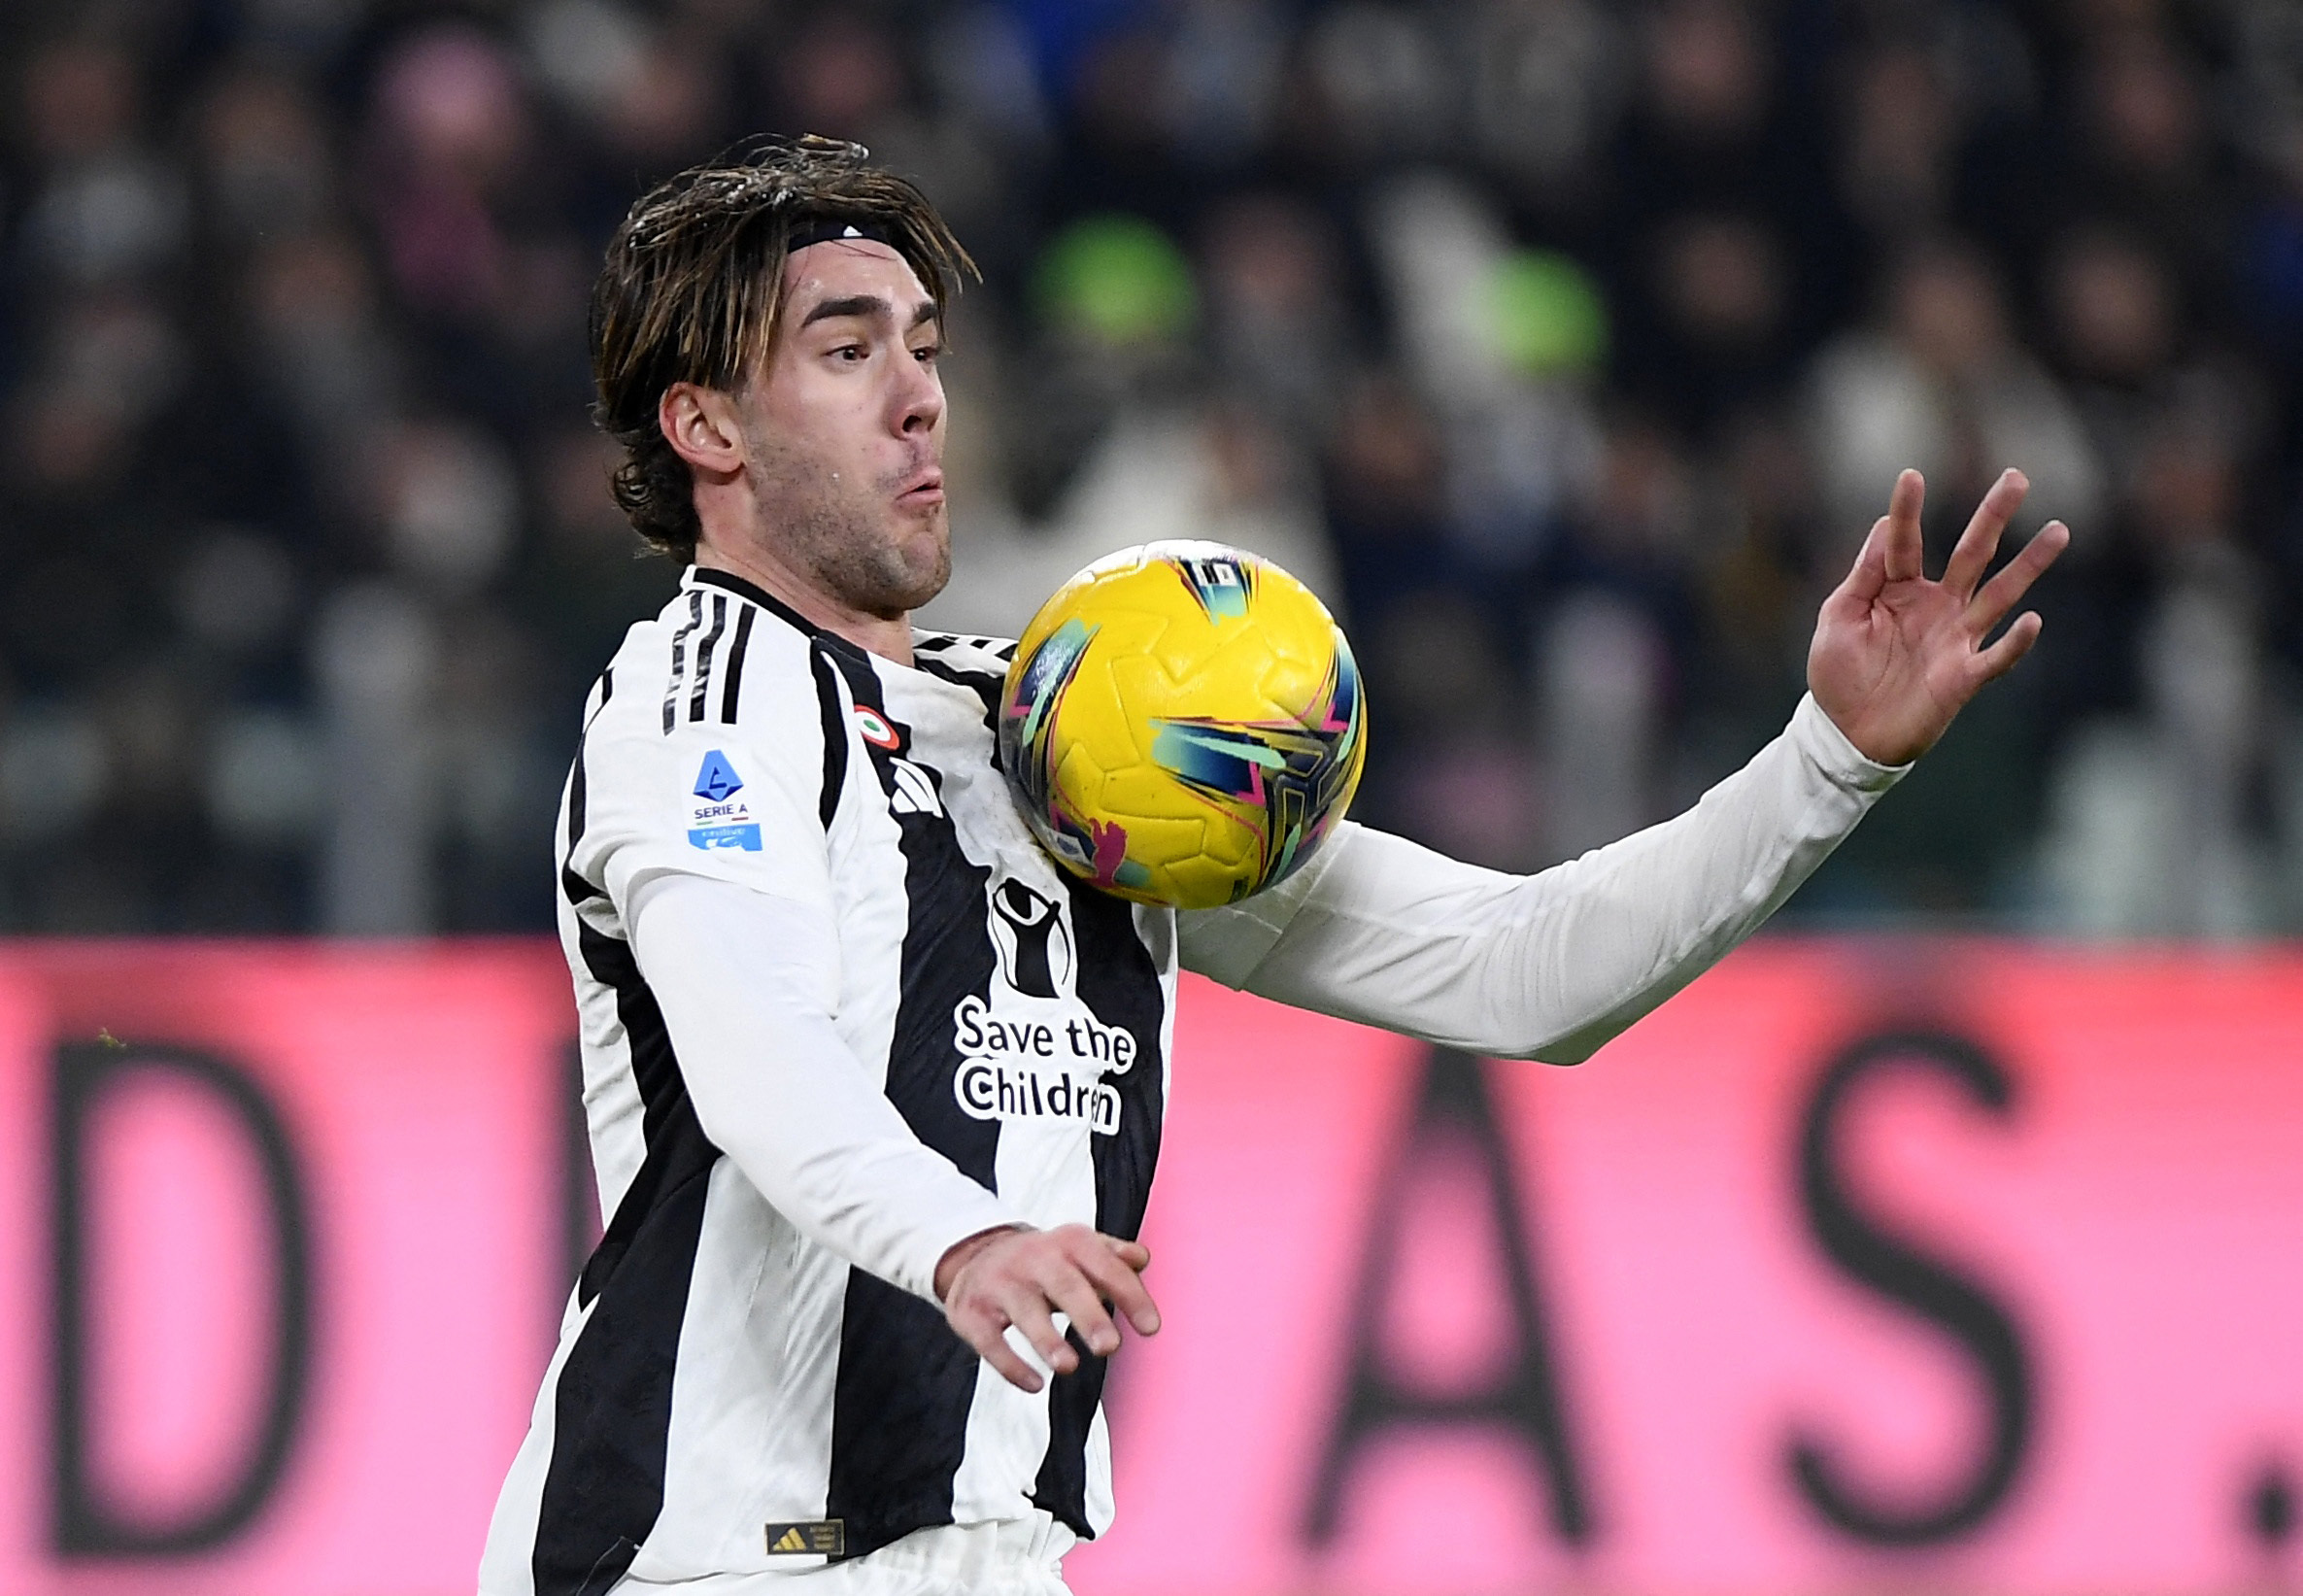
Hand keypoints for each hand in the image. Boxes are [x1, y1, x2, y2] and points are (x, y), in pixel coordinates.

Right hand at [934, 1223, 1159, 1392]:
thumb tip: (1142, 1260)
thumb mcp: (1078, 1250)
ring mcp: (999, 1282)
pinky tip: (1034, 1384)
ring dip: (1046, 1339)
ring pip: (1024, 1311)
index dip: (1129, 1295)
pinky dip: (1010, 1364)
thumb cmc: (1044, 1262)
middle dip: (1087, 1316)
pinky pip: (989, 1339)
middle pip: (1064, 1285)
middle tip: (1110, 1348)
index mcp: (1068, 1242)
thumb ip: (1113, 1258)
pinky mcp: (971, 1311)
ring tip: (1069, 1367)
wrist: (976, 1255)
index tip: (1151, 1328)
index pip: (1105, 1266)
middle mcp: (1033, 1257)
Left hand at [1808, 468, 2069, 766]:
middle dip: (1993, 517)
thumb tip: (1883, 526)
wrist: (1847, 734)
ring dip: (2029, 565)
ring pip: (1998, 595)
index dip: (1907, 511)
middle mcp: (1936, 606)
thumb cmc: (1839, 675)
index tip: (1912, 474)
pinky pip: (1996, 657)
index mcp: (1899, 590)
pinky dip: (2015, 642)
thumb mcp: (1839, 618)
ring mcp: (1955, 638)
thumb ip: (1863, 577)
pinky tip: (2033, 620)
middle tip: (2017, 477)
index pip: (1905, 543)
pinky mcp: (1963, 676)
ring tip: (2058, 531)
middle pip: (1970, 554)